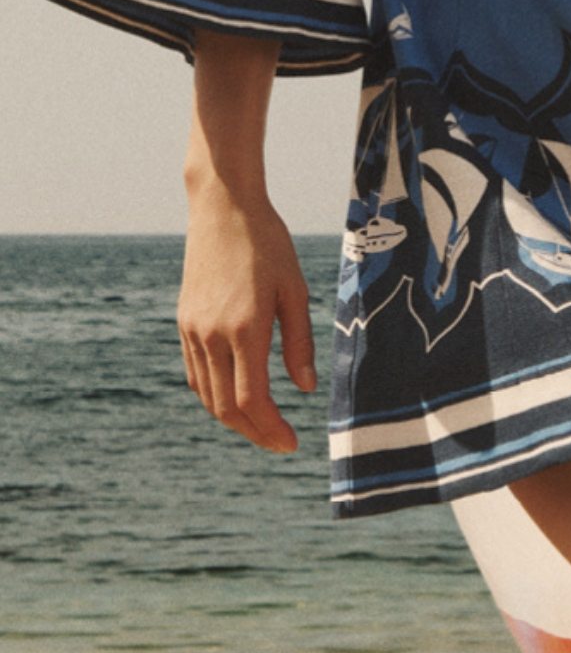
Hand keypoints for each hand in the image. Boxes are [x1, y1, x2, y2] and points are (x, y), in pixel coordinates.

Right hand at [178, 185, 316, 451]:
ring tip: (262, 424)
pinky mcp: (185, 322)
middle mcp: (213, 335)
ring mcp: (194, 330)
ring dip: (234, 419)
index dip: (271, 429)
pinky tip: (234, 395)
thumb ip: (299, 341)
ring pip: (208, 396)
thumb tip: (305, 389)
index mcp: (245, 327)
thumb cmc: (268, 244)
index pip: (252, 399)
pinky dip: (214, 395)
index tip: (291, 444)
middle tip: (280, 442)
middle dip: (254, 432)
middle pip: (227, 407)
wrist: (224, 208)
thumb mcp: (295, 289)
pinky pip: (196, 374)